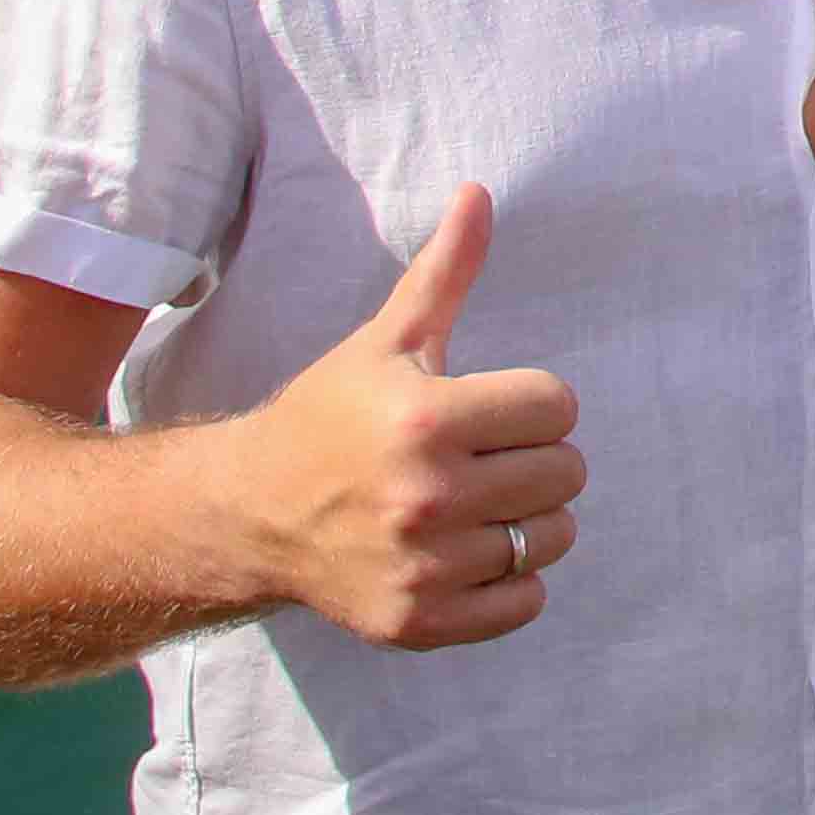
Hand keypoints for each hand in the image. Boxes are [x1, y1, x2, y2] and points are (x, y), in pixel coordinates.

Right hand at [220, 186, 582, 650]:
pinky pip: (526, 604)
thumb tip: (480, 192)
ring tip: (476, 505)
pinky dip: (512, 584)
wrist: (248, 514)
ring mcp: (422, 567)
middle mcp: (426, 497)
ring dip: (529, 521)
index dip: (530, 404)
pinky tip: (467, 553)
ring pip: (553, 538)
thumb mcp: (386, 342)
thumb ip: (444, 272)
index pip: (557, 407)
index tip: (487, 410)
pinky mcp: (417, 622)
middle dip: (533, 459)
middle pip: (565, 473)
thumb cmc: (329, 417)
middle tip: (481, 458)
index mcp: (426, 419)